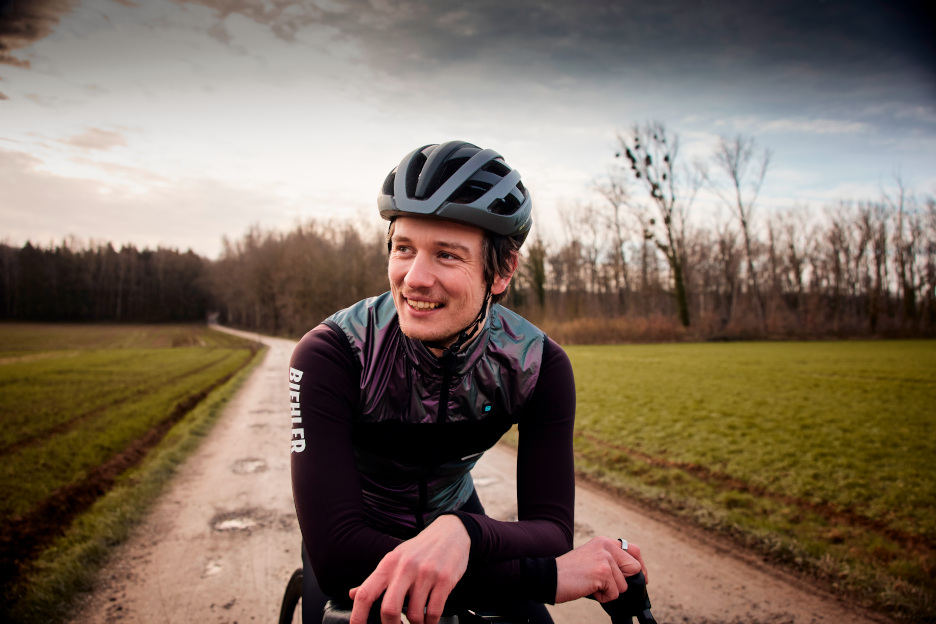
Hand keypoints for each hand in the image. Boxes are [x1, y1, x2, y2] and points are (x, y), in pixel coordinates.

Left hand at [349, 515, 469, 623]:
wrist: (450, 533)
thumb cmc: (419, 550)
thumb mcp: (394, 559)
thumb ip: (375, 580)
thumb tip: (352, 594)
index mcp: (388, 564)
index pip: (365, 594)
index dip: (358, 617)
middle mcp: (405, 567)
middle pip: (389, 609)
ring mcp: (425, 573)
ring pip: (414, 615)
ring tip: (418, 620)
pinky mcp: (444, 579)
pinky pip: (434, 612)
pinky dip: (430, 622)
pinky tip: (429, 619)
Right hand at [554, 537, 645, 603]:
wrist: (550, 577)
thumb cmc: (569, 573)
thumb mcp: (592, 557)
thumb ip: (610, 560)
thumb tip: (632, 574)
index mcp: (604, 542)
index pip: (634, 550)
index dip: (640, 567)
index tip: (641, 578)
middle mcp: (606, 546)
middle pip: (634, 568)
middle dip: (625, 582)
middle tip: (608, 586)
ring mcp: (605, 558)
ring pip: (623, 585)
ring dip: (609, 591)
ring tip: (591, 585)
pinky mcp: (602, 572)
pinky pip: (614, 593)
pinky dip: (603, 597)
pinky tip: (589, 589)